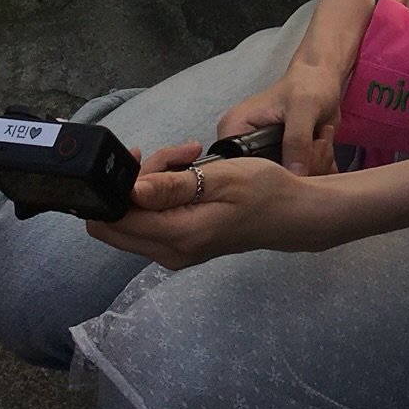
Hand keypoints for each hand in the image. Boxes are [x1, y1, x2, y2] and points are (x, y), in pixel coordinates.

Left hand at [85, 140, 316, 267]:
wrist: (293, 214)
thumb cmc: (264, 191)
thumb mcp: (221, 178)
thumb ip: (172, 187)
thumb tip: (130, 190)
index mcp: (177, 235)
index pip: (115, 220)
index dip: (116, 187)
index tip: (139, 157)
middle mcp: (169, 252)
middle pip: (119, 220)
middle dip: (134, 182)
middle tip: (173, 156)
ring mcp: (174, 252)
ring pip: (135, 217)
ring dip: (152, 183)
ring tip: (187, 157)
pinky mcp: (181, 246)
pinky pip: (153, 220)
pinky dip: (161, 194)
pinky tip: (187, 172)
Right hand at [215, 48, 352, 175]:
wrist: (324, 81)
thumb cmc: (308, 84)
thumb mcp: (303, 106)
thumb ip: (297, 139)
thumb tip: (295, 176)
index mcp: (233, 129)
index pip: (238, 170)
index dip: (267, 174)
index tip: (297, 162)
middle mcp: (243, 147)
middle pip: (264, 181)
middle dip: (298, 170)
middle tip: (317, 144)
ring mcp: (264, 157)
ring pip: (286, 183)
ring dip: (313, 166)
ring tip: (321, 139)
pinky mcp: (283, 163)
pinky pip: (299, 181)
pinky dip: (318, 169)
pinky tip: (324, 147)